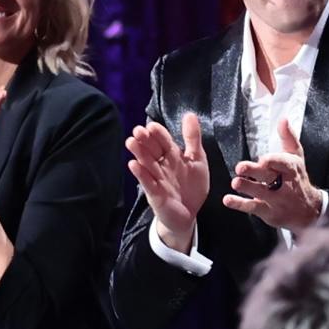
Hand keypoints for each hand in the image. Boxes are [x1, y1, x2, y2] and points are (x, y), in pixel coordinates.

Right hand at [127, 111, 210, 251]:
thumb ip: (192, 138)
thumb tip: (189, 114)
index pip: (164, 141)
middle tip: (138, 130)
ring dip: (139, 153)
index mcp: (172, 155)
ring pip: (146, 163)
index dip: (158, 134)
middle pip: (152, 150)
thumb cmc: (191, 186)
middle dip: (145, 140)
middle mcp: (162, 165)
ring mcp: (156, 178)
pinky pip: (147, 182)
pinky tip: (133, 165)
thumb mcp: (197, 160)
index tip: (152, 125)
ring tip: (131, 142)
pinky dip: (141, 174)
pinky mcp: (154, 193)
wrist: (189, 213)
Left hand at [227, 116, 324, 228]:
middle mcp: (285, 184)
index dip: (273, 161)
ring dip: (247, 187)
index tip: (263, 159)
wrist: (308, 211)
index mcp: (291, 169)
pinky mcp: (268, 212)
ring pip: (260, 193)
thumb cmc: (298, 180)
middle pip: (270, 177)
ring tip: (235, 182)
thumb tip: (283, 119)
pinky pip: (253, 208)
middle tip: (240, 168)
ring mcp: (276, 200)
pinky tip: (228, 200)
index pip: (284, 163)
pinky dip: (239, 204)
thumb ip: (288, 138)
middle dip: (255, 172)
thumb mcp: (297, 158)